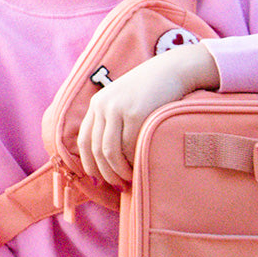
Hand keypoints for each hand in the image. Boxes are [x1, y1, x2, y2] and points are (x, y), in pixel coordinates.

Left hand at [77, 44, 219, 185]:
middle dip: (105, 173)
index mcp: (98, 103)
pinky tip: (140, 167)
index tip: (97, 180)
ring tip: (130, 180)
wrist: (173, 70)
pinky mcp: (135, 113)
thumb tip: (109, 157)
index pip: (84, 140)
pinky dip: (133, 161)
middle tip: (118, 186)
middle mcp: (103, 105)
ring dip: (118, 171)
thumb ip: (114, 121)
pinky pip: (129, 146)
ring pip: (110, 152)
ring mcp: (118, 109)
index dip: (89, 164)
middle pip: (95, 149)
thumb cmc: (152, 90)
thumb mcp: (125, 100)